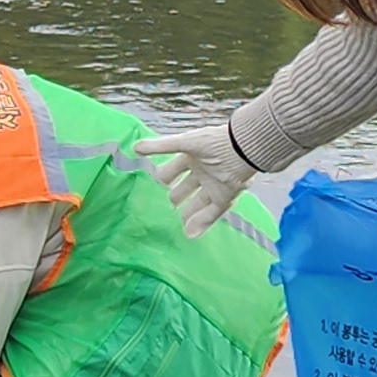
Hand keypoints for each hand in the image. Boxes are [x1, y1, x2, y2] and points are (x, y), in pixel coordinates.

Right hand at [131, 124, 258, 237]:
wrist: (241, 147)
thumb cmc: (212, 142)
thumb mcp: (183, 143)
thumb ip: (159, 147)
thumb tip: (134, 148)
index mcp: (193, 157)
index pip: (174, 170)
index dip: (165, 176)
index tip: (160, 182)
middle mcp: (203, 172)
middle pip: (186, 188)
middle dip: (177, 196)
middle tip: (170, 204)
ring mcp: (214, 186)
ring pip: (198, 203)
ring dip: (189, 214)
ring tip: (179, 224)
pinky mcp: (225, 197)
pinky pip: (211, 214)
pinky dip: (200, 224)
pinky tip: (189, 235)